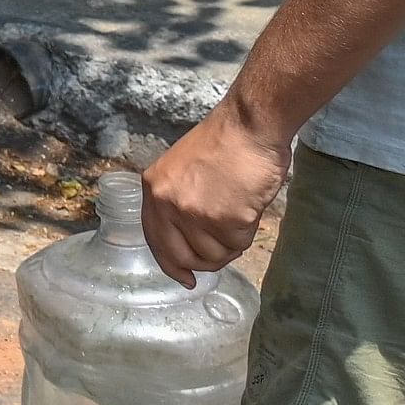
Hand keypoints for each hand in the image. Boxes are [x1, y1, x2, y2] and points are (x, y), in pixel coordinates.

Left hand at [140, 103, 292, 282]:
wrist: (250, 126)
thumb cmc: (226, 144)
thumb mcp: (183, 170)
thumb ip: (179, 202)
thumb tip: (188, 241)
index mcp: (154, 188)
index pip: (155, 240)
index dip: (170, 263)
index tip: (184, 278)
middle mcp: (167, 203)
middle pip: (182, 256)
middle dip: (204, 261)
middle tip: (223, 247)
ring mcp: (194, 213)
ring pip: (213, 255)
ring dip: (231, 242)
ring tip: (239, 211)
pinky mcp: (225, 219)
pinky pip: (237, 244)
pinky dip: (248, 232)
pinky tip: (249, 207)